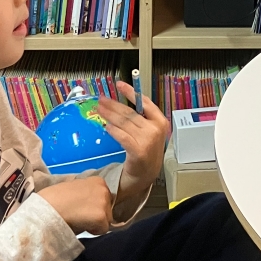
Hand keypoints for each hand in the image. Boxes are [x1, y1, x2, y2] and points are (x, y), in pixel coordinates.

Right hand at [38, 177, 112, 235]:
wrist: (46, 209)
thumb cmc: (53, 199)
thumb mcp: (73, 188)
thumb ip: (85, 193)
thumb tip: (89, 204)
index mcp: (97, 180)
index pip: (104, 197)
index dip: (93, 206)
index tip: (81, 209)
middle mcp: (104, 189)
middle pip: (108, 208)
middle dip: (97, 214)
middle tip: (80, 216)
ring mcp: (104, 202)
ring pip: (107, 219)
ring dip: (95, 223)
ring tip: (79, 221)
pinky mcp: (102, 216)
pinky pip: (103, 229)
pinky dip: (94, 231)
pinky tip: (81, 226)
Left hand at [97, 81, 170, 200]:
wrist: (145, 176)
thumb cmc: (145, 151)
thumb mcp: (148, 132)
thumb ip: (139, 119)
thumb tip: (120, 104)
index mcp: (160, 122)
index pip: (145, 102)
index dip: (131, 92)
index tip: (119, 84)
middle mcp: (156, 130)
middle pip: (131, 113)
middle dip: (114, 105)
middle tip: (101, 99)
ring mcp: (148, 141)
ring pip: (124, 123)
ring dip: (110, 115)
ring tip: (99, 110)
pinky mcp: (139, 152)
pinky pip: (122, 137)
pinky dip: (113, 131)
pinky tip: (106, 127)